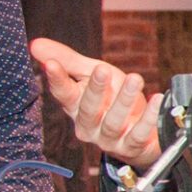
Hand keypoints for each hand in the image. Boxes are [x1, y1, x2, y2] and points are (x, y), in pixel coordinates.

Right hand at [30, 38, 160, 164]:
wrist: (138, 131)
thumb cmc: (111, 98)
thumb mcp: (91, 74)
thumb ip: (68, 60)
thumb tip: (35, 44)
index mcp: (75, 106)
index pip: (63, 93)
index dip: (56, 79)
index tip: (51, 64)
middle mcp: (88, 126)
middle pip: (88, 109)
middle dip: (95, 89)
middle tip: (102, 69)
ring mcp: (108, 139)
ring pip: (113, 122)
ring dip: (124, 100)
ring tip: (135, 79)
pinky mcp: (130, 147)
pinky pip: (138, 134)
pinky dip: (148, 118)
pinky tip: (156, 98)